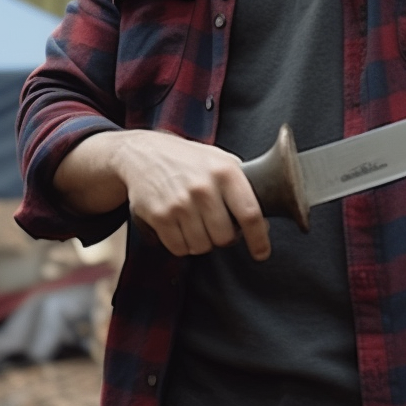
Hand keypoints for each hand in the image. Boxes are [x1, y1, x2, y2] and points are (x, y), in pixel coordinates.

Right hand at [55, 130, 270, 260]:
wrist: (143, 154)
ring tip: (196, 222)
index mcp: (225, 171)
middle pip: (225, 237)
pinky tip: (180, 226)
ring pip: (202, 246)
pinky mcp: (160, 215)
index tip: (262, 252)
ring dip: (202, 241)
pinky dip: (182, 244)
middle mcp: (203, 187)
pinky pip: (179, 248)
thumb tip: (263, 223)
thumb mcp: (220, 159)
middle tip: (217, 226)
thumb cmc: (188, 159)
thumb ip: (241, 186)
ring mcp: (180, 203)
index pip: (250, 213)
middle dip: (224, 238)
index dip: (259, 238)